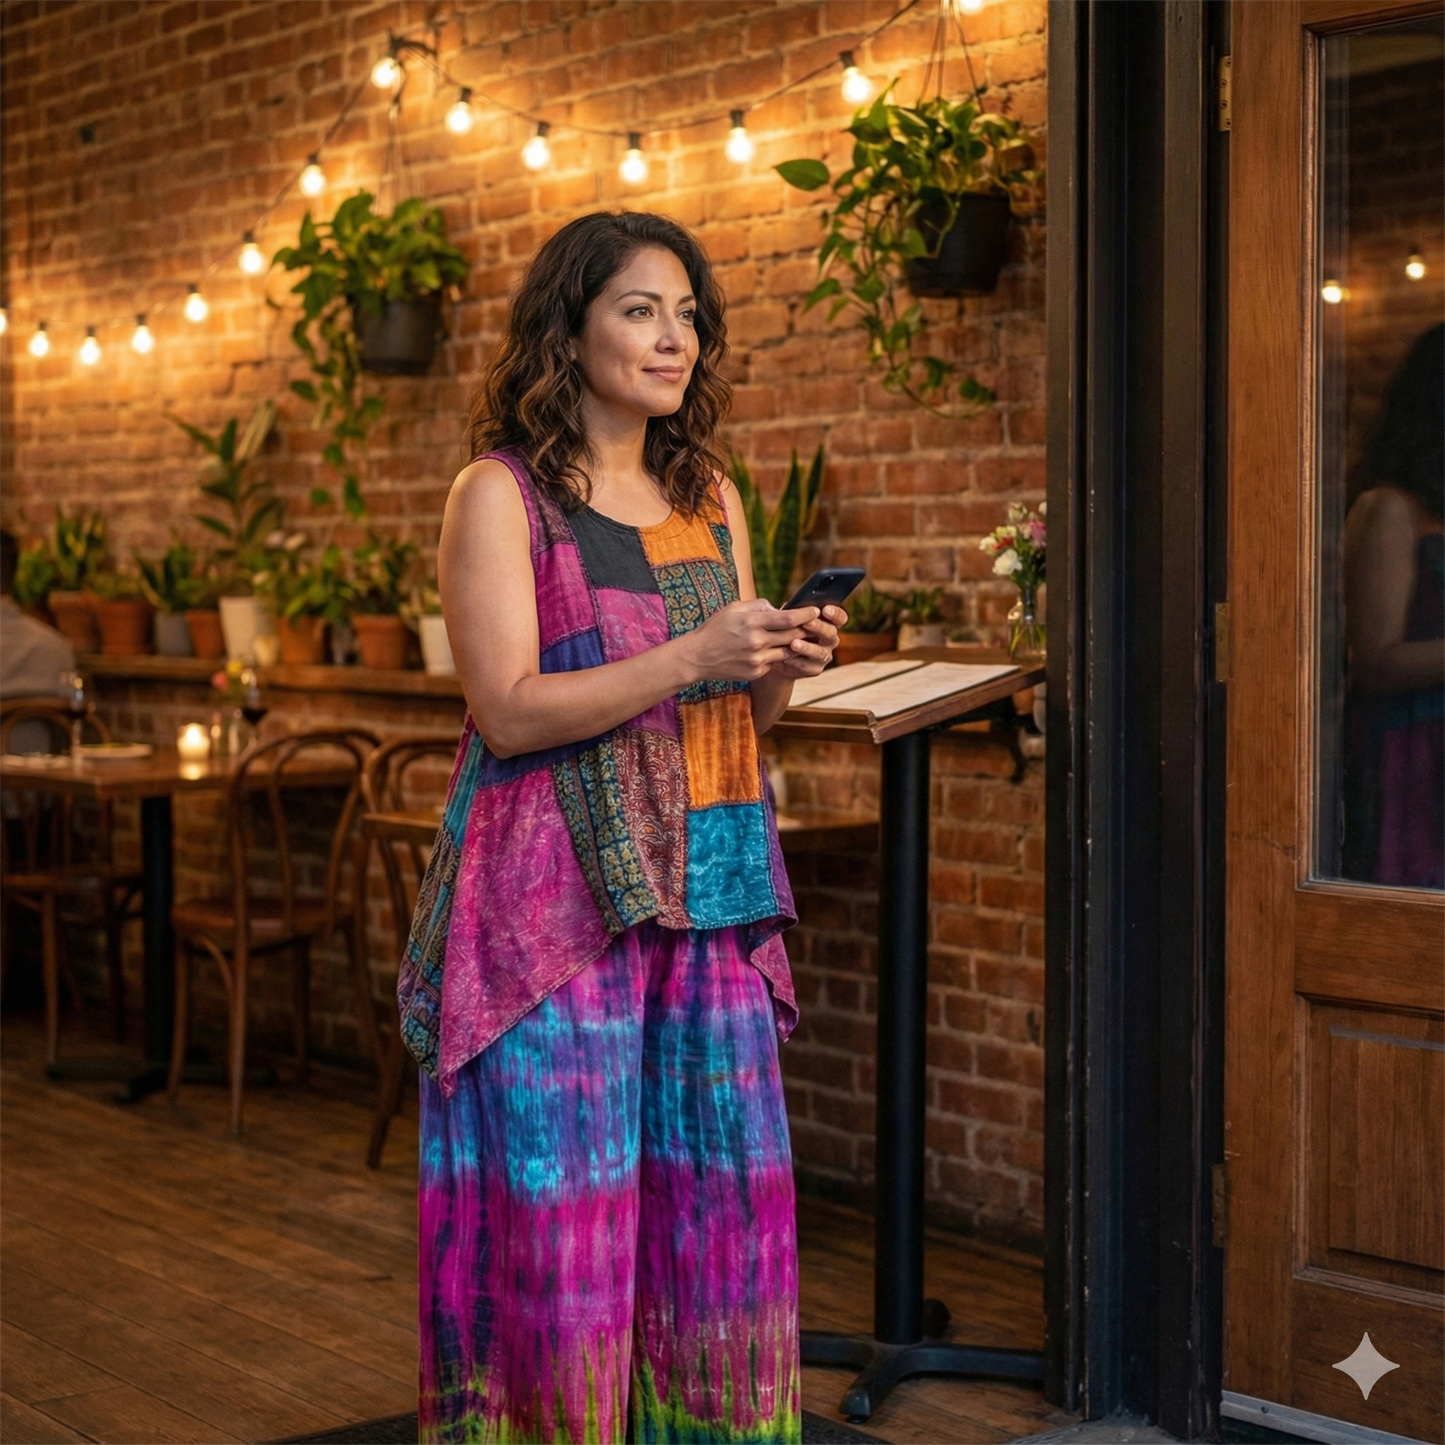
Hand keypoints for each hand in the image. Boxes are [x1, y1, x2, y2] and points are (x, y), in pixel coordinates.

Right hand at [683, 599, 814, 681]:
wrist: (698, 657)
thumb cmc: (716, 628)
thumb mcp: (734, 608)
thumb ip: (759, 606)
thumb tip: (779, 609)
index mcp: (752, 622)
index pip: (788, 618)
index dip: (805, 614)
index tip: (815, 610)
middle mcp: (757, 642)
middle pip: (793, 636)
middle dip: (806, 629)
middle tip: (816, 624)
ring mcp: (757, 660)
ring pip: (789, 651)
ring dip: (797, 644)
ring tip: (803, 636)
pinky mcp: (756, 672)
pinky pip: (776, 663)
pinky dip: (779, 655)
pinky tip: (780, 649)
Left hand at [768, 603, 843, 678]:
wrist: (776, 654)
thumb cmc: (785, 629)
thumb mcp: (788, 618)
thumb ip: (792, 612)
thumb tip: (786, 607)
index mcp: (829, 623)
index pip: (840, 617)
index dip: (835, 613)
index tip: (825, 609)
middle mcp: (830, 639)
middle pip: (831, 633)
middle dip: (818, 627)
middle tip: (806, 622)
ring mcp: (824, 655)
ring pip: (819, 652)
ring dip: (806, 647)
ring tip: (793, 643)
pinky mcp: (815, 669)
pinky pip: (807, 666)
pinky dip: (796, 662)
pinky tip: (785, 658)